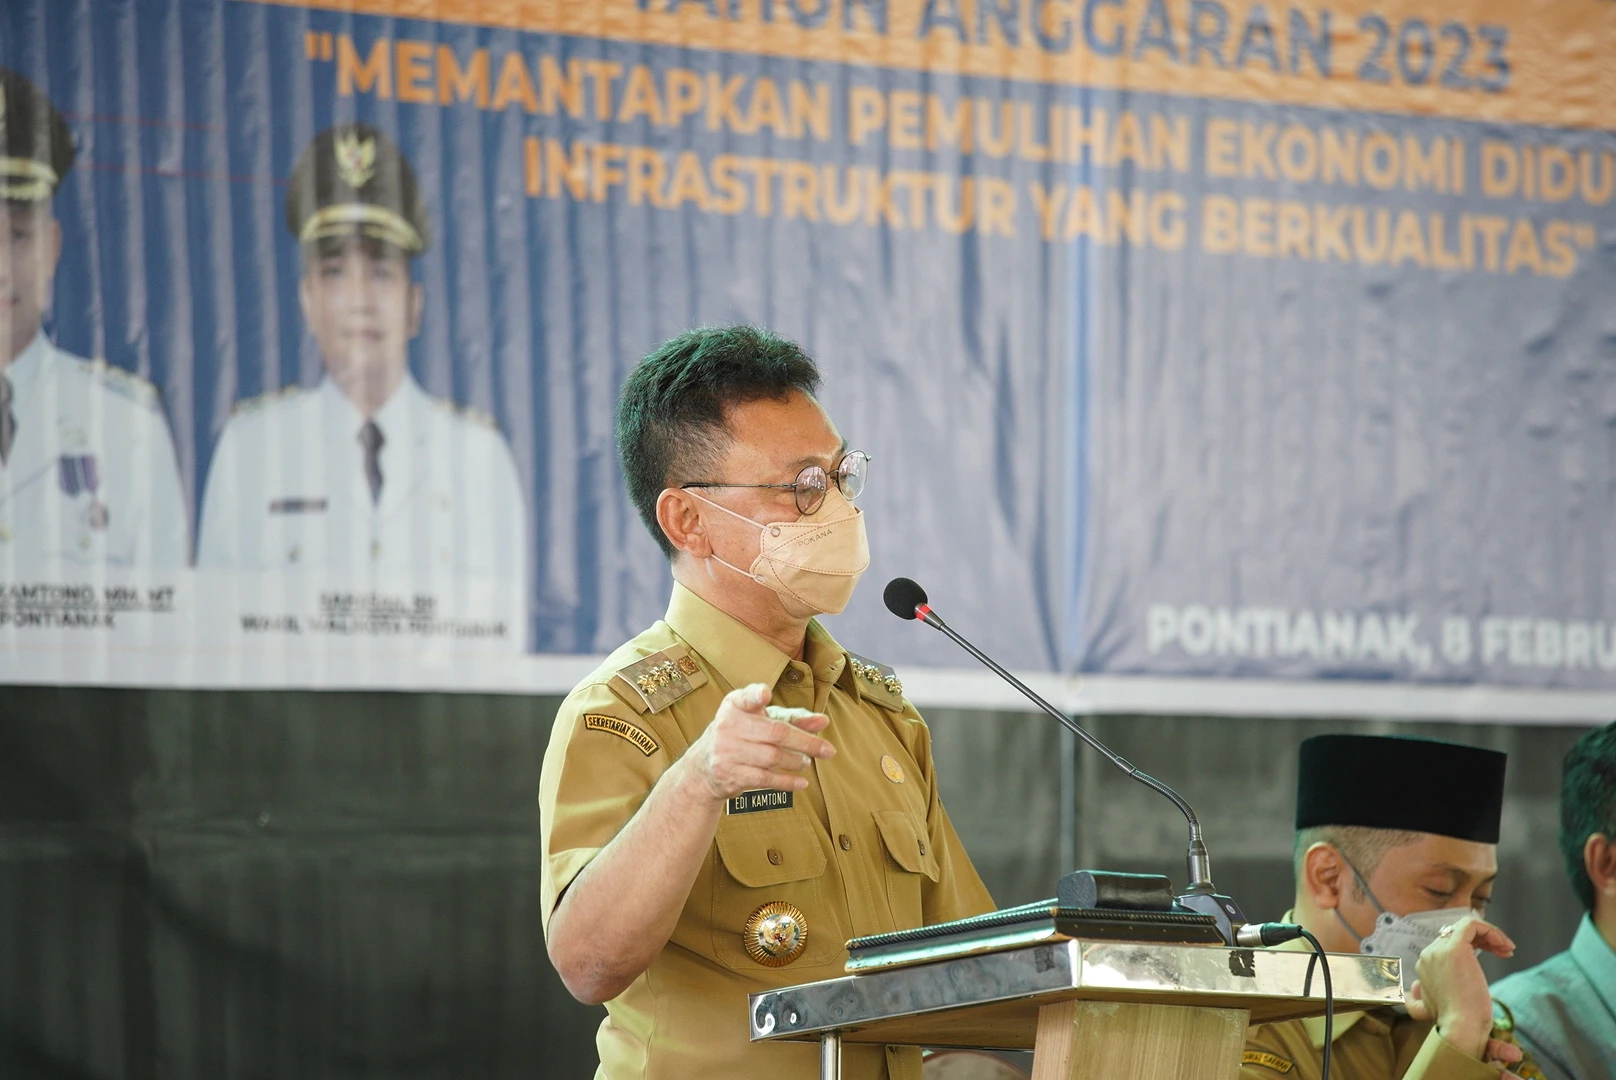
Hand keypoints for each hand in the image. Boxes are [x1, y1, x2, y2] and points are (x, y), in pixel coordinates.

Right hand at [679, 683, 834, 800]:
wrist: (703, 767)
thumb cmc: (741, 735)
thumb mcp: (762, 720)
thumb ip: (792, 718)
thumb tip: (823, 722)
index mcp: (735, 705)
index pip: (744, 698)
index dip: (755, 696)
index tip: (765, 695)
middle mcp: (728, 726)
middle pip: (775, 732)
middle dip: (806, 742)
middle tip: (828, 751)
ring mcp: (727, 751)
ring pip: (772, 757)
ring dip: (796, 761)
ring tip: (806, 762)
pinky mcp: (729, 774)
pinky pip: (764, 778)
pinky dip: (787, 781)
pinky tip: (801, 782)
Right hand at [1405, 914, 1514, 1058]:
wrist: (1461, 1030)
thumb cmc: (1457, 1023)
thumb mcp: (1434, 1007)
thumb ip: (1418, 998)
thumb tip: (1412, 989)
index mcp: (1425, 966)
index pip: (1449, 944)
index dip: (1474, 947)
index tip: (1494, 957)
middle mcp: (1428, 954)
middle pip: (1457, 933)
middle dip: (1484, 939)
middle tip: (1504, 951)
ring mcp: (1439, 949)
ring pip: (1465, 926)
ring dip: (1490, 934)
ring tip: (1507, 949)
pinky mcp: (1454, 947)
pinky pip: (1472, 924)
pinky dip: (1490, 930)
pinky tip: (1505, 946)